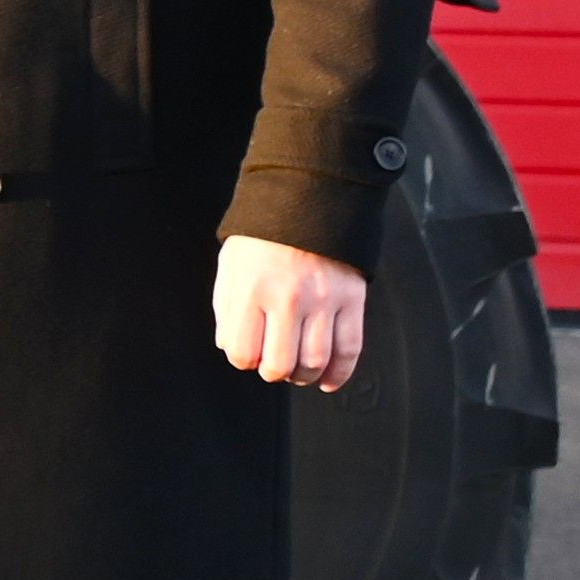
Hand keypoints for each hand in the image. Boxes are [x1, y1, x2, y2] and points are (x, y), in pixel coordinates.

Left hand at [213, 237, 369, 391]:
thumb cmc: (265, 234)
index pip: (243, 352)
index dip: (243, 360)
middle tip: (273, 364)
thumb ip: (227, 310)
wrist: (308, 200)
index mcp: (252, 290)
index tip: (248, 354)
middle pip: (280, 364)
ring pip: (315, 361)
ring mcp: (323, 300)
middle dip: (273, 372)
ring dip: (303, 376)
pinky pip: (350, 348)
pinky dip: (340, 372)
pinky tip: (328, 379)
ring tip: (297, 371)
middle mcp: (288, 299)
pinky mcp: (351, 299)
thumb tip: (231, 347)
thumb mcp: (230, 266)